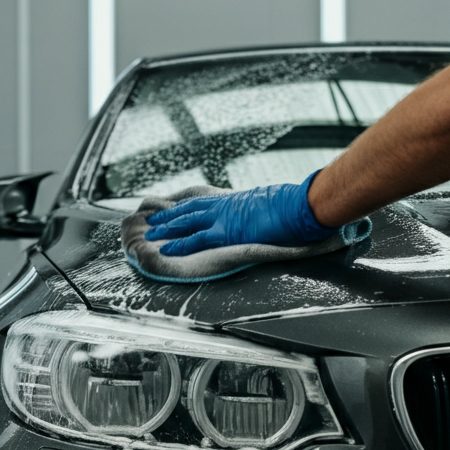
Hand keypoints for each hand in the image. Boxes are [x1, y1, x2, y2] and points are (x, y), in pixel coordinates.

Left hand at [144, 172, 332, 255]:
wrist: (299, 206)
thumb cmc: (293, 207)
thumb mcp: (272, 206)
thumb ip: (260, 212)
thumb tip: (263, 218)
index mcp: (235, 200)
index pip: (204, 202)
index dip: (185, 207)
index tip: (172, 210)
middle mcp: (225, 206)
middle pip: (189, 210)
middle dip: (169, 216)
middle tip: (152, 221)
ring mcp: (224, 218)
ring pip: (186, 221)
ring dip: (166, 228)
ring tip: (150, 234)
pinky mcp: (226, 232)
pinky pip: (197, 239)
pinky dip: (180, 244)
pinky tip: (165, 249)